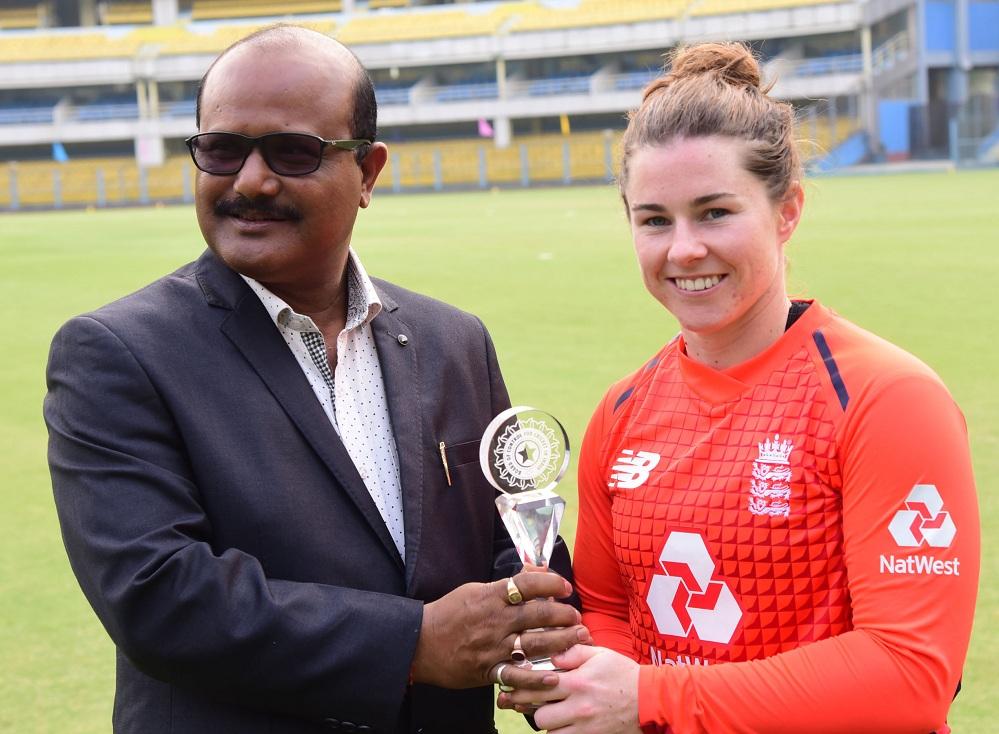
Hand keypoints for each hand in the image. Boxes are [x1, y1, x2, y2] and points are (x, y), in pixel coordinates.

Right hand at [411, 571, 586, 689]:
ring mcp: (492, 647)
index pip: (526, 584)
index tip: (565, 588)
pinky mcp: (487, 670)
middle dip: (564, 616)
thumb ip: (505, 585)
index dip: (550, 584)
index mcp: (490, 597)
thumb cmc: (449, 613)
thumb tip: (535, 571)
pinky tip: (555, 676)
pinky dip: (536, 678)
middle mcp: (494, 621)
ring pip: (534, 644)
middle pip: (537, 615)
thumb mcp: (474, 590)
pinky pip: (516, 676)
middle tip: (578, 617)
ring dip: (562, 641)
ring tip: (579, 638)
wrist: (420, 643)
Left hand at [498, 645, 640, 733]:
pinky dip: (559, 732)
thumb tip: (553, 655)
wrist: (650, 699)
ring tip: (546, 711)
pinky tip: (560, 723)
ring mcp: (584, 725)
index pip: (540, 685)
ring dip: (546, 721)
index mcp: (578, 682)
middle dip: (529, 707)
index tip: (512, 683)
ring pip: (550, 730)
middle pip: (539, 714)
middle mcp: (578, 706)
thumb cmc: (623, 674)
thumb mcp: (600, 654)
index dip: (523, 685)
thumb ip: (573, 652)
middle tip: (520, 701)